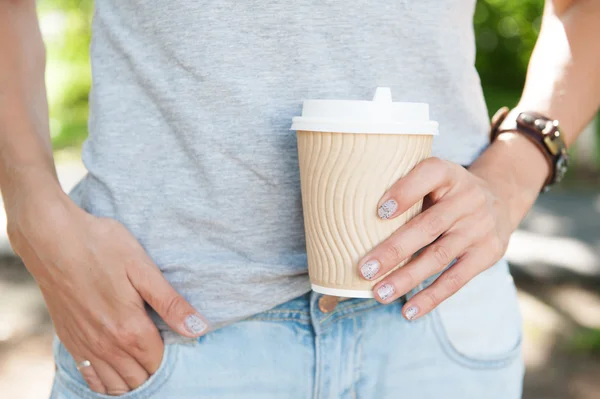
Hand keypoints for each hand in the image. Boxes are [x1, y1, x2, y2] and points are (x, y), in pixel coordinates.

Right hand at [7, 192, 208, 394]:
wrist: (51, 238)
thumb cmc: (101, 246)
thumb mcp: (143, 268)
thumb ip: (170, 303)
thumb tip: (199, 328)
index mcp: (129, 328)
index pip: (158, 361)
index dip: (170, 351)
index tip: (173, 335)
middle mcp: (106, 345)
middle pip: (138, 377)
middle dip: (152, 367)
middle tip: (159, 345)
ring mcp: (84, 346)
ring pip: (114, 384)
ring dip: (132, 378)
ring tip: (141, 359)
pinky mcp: (69, 340)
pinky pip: (89, 378)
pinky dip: (105, 381)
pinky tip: (114, 367)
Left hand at [357, 157, 513, 319]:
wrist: (499, 198)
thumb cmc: (446, 191)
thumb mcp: (433, 178)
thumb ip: (405, 188)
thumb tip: (352, 218)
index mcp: (449, 173)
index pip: (430, 174)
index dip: (405, 191)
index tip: (379, 212)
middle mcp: (468, 198)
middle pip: (428, 226)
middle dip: (394, 250)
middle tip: (364, 269)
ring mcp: (480, 227)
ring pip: (439, 256)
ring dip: (406, 278)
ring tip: (379, 294)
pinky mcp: (488, 254)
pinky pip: (457, 279)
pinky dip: (431, 297)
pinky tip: (409, 311)